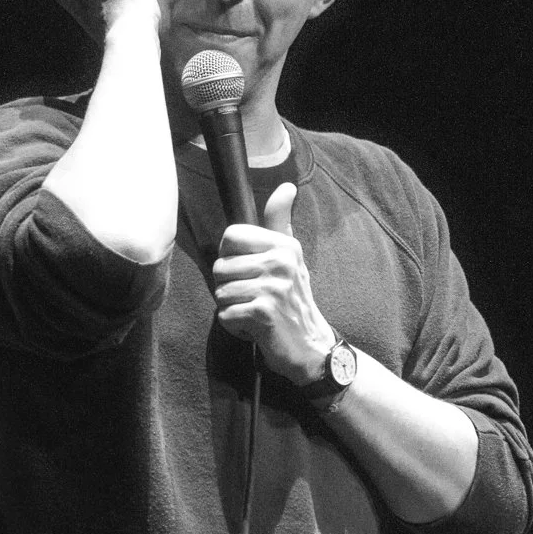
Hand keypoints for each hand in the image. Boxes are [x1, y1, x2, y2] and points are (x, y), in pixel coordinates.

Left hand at [212, 184, 335, 382]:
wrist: (311, 346)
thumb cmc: (293, 300)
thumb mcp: (290, 257)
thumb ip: (280, 222)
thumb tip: (286, 187)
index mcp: (284, 245)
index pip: (231, 236)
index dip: (229, 257)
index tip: (247, 272)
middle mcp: (281, 262)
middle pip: (220, 267)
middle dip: (229, 288)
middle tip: (254, 299)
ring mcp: (273, 287)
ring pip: (220, 293)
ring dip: (232, 309)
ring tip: (255, 313)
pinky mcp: (264, 313)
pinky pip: (226, 315)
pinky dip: (235, 327)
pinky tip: (255, 328)